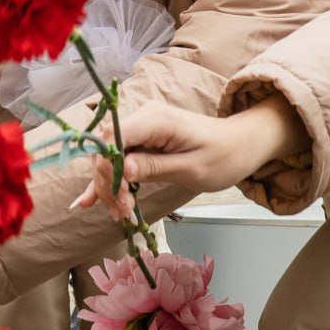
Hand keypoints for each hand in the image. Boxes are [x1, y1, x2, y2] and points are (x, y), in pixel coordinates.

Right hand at [72, 96, 310, 218]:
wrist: (241, 144)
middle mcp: (143, 117)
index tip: (120, 199)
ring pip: (108, 156)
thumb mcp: (192, 168)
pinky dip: (107, 180)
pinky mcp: (142, 138)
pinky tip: (88, 200)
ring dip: (109, 186)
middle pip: (106, 149)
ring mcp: (141, 126)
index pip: (113, 138)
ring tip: (120, 212)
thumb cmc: (223, 156)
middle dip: (108, 183)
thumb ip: (155, 167)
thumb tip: (122, 171)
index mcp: (155, 119)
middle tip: (122, 213)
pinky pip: (118, 157)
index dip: (108, 169)